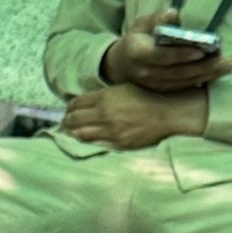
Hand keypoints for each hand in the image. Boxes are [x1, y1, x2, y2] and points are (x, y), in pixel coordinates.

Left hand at [60, 81, 203, 150]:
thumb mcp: (123, 88)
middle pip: (73, 120)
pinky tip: (84, 141)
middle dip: (66, 122)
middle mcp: (104, 114)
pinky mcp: (118, 144)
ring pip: (80, 134)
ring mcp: (110, 131)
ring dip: (72, 134)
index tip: (67, 110)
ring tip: (69, 133)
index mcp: (104, 97)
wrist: (167, 113)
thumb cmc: (147, 97)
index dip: (69, 107)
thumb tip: (86, 102)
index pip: (75, 103)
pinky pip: (95, 144)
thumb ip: (103, 95)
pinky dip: (87, 142)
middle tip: (64, 124)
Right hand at [101, 10, 231, 93]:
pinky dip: (203, 80)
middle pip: (179, 72)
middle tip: (228, 60)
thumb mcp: (142, 23)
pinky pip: (185, 87)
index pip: (162, 56)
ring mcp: (154, 85)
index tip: (201, 51)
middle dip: (205, 66)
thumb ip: (157, 18)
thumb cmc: (137, 38)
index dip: (181, 55)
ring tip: (229, 65)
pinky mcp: (162, 91)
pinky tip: (218, 73)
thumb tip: (174, 14)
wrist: (122, 65)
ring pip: (184, 82)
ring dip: (209, 74)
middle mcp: (146, 73)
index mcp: (138, 53)